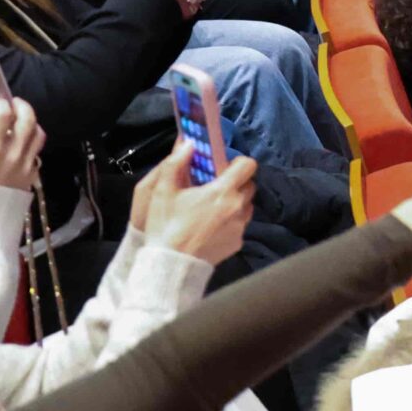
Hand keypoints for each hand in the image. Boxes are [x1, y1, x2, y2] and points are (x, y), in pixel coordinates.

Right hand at [135, 143, 255, 264]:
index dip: (238, 162)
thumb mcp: (162, 192)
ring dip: (235, 202)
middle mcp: (237, 208)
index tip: (224, 165)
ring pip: (247, 206)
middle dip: (236, 183)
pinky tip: (211, 226)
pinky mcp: (238, 243)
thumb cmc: (166, 226)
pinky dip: (231, 222)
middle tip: (215, 186)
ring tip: (212, 207)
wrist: (170, 266)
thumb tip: (188, 144)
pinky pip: (240, 225)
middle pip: (249, 186)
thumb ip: (175, 164)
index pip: (248, 166)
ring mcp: (240, 227)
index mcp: (222, 191)